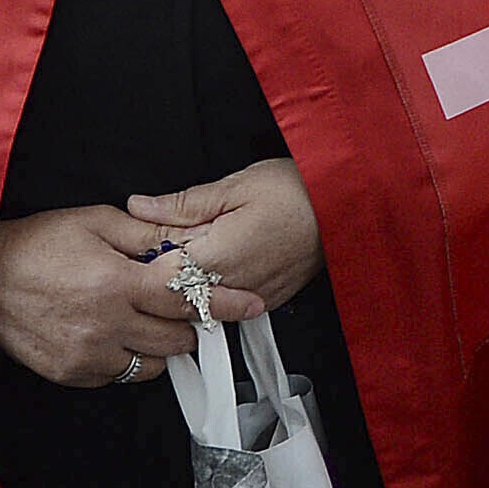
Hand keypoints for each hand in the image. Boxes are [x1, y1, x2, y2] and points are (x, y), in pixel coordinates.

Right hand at [0, 204, 224, 388]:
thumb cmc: (34, 244)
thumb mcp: (93, 222)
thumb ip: (146, 234)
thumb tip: (189, 242)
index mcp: (116, 283)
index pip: (189, 298)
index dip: (226, 302)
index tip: (253, 304)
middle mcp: (105, 324)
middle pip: (178, 338)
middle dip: (186, 322)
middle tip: (175, 305)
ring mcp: (86, 354)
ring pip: (153, 364)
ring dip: (158, 344)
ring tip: (137, 319)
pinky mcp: (69, 373)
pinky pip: (119, 375)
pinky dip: (125, 359)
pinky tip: (109, 333)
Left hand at [127, 159, 323, 320]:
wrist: (349, 206)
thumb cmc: (299, 191)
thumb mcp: (236, 185)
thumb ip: (182, 204)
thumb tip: (139, 207)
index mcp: (218, 256)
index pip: (157, 270)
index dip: (142, 253)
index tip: (139, 237)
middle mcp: (233, 286)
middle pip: (176, 290)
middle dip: (164, 267)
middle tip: (168, 238)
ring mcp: (252, 298)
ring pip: (200, 300)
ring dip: (191, 278)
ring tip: (202, 246)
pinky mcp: (266, 301)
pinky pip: (227, 302)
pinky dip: (217, 285)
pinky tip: (223, 260)